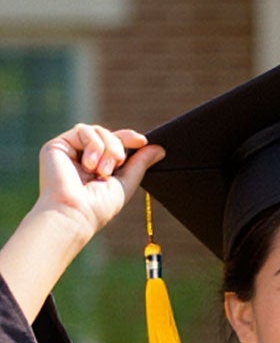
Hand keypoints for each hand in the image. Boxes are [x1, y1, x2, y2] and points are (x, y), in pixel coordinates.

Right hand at [33, 125, 159, 244]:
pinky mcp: (57, 145)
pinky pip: (83, 130)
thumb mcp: (126, 183)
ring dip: (107, 148)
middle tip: (116, 165)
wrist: (75, 212)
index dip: (129, 138)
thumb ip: (140, 164)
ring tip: (102, 171)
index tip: (142, 141)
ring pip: (97, 130)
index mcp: (98, 166)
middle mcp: (83, 157)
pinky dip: (93, 145)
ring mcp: (70, 150)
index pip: (115, 143)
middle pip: (108, 134)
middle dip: (118, 147)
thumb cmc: (99, 206)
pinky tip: (89, 165)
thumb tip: (159, 148)